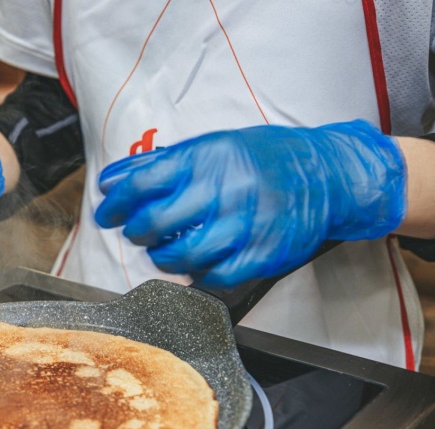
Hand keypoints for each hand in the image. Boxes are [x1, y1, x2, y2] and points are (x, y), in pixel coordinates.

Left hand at [95, 120, 405, 287]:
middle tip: (139, 231)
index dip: (117, 203)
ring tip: (166, 248)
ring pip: (180, 256)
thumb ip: (160, 164)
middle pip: (155, 223)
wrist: (326, 175)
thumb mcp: (212, 146)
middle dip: (137, 232)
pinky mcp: (260, 255)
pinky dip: (197, 274)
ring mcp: (244, 226)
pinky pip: (213, 276)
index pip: (143, 183)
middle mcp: (224, 191)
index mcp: (207, 159)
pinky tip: (198, 262)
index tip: (108, 212)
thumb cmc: (265, 159)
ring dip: (163, 257)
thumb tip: (112, 180)